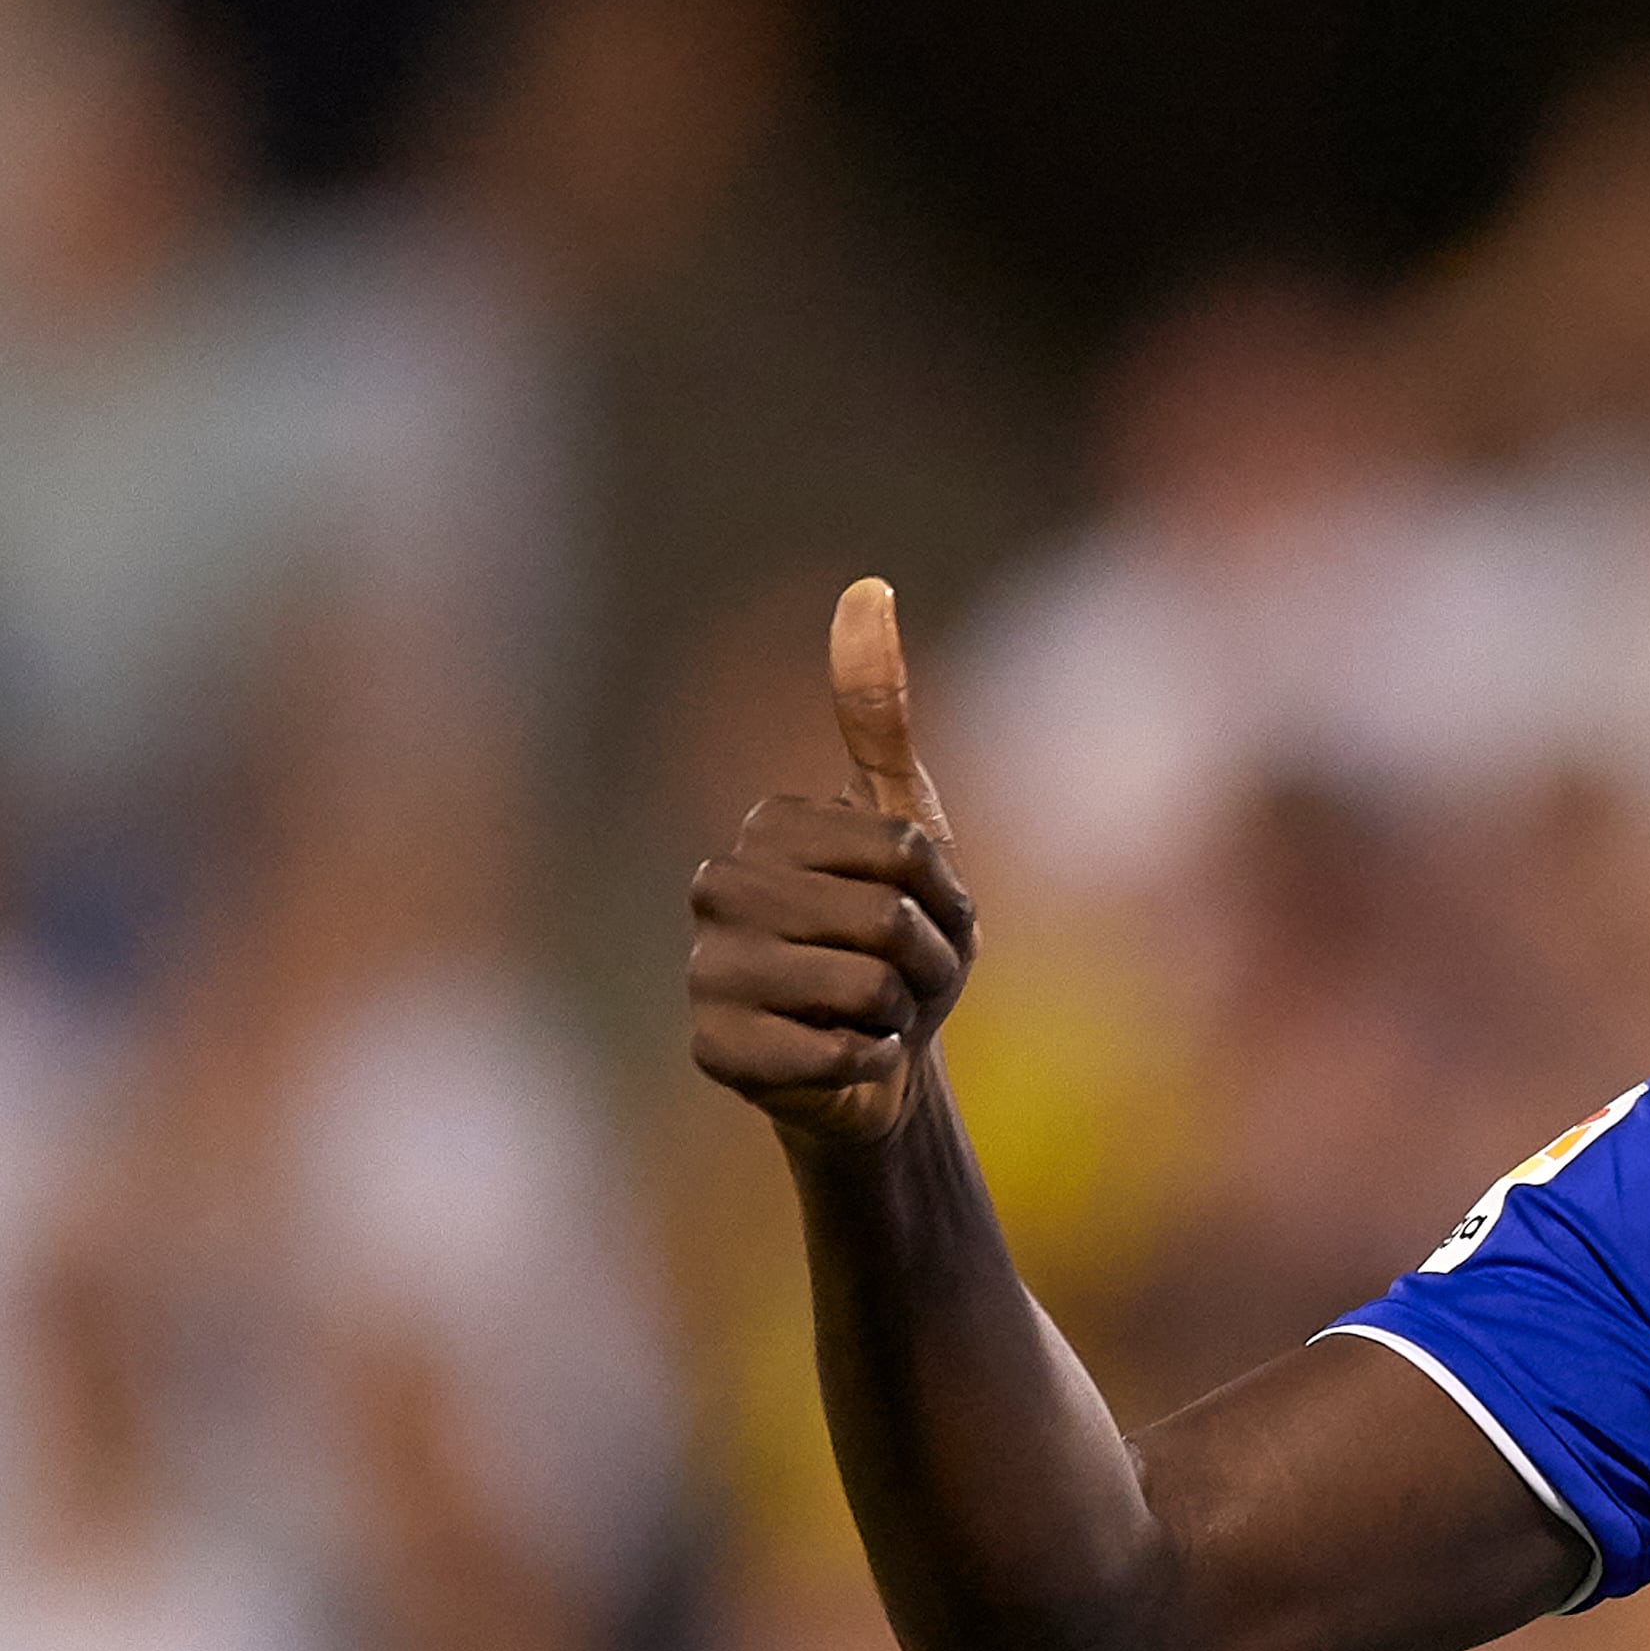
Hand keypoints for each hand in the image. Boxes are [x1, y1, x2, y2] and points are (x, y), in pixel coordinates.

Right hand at [688, 579, 977, 1150]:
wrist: (881, 1056)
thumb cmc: (898, 936)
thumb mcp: (907, 818)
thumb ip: (878, 712)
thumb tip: (867, 586)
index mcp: (767, 827)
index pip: (904, 854)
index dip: (942, 896)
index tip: (917, 910)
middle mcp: (718, 888)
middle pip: (884, 919)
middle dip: (926, 959)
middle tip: (899, 974)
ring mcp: (707, 970)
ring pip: (861, 987)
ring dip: (899, 1012)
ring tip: (873, 1014)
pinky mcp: (713, 1050)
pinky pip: (827, 1053)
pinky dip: (864, 1064)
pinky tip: (845, 1060)